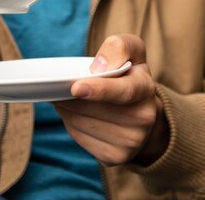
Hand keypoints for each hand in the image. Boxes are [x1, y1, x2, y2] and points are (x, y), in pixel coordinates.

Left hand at [53, 34, 168, 166]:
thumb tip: (98, 67)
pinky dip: (71, 123)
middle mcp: (143, 119)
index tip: (75, 87)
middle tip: (58, 87)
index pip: (123, 91)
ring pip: (81, 123)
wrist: (142, 112)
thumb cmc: (129, 76)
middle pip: (92, 109)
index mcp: (145, 89)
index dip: (99, 90)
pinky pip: (79, 137)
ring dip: (66, 109)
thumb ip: (118, 47)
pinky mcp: (114, 157)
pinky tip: (75, 114)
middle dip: (70, 97)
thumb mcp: (131, 51)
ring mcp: (130, 142)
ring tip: (67, 98)